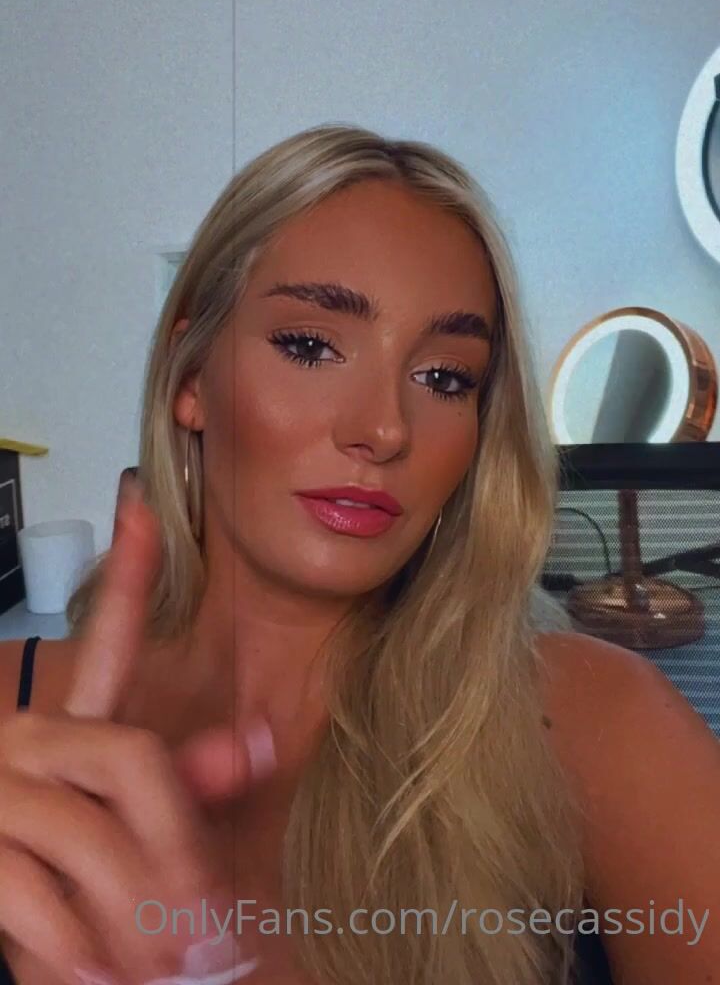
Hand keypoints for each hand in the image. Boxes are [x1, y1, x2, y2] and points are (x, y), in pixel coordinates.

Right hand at [0, 478, 274, 984]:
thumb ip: (189, 779)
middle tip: (209, 920)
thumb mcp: (131, 820)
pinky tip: (99, 978)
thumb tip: (260, 741)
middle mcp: (35, 738)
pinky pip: (34, 901)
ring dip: (139, 915)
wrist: (10, 901)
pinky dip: (74, 952)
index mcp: (78, 721)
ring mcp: (1, 791)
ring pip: (93, 839)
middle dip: (179, 843)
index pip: (107, 637)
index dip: (125, 573)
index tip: (140, 504)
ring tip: (168, 966)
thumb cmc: (78, 859)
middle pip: (134, 761)